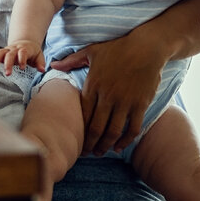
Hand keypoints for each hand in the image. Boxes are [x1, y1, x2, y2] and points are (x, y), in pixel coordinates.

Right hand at [0, 41, 44, 75]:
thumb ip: (40, 63)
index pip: (22, 52)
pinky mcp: (1, 53)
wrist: (25, 42)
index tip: (22, 67)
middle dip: (8, 64)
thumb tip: (42, 70)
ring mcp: (7, 50)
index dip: (22, 59)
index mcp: (24, 49)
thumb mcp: (39, 56)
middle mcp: (14, 49)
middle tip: (7, 74)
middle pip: (9, 54)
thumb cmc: (32, 52)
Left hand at [49, 29, 164, 155]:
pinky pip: (132, 128)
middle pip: (96, 127)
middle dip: (90, 143)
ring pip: (113, 131)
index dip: (79, 130)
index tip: (75, 139)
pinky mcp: (140, 104)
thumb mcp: (90, 51)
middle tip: (86, 153)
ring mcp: (125, 102)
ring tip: (100, 153)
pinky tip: (119, 147)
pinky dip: (126, 140)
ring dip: (105, 145)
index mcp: (93, 85)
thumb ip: (71, 61)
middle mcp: (108, 96)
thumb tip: (53, 65)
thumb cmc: (117, 48)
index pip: (83, 114)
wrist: (146, 47)